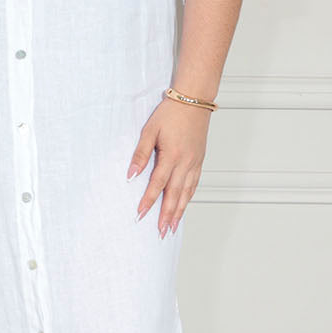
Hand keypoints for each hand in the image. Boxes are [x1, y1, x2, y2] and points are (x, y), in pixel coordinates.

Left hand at [127, 97, 209, 236]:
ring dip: (179, 211)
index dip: (148, 201)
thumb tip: (131, 174)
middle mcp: (186, 163)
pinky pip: (194, 183)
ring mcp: (195, 162)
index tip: (140, 215)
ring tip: (172, 226)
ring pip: (187, 192)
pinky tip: (184, 205)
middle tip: (161, 232)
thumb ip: (140, 154)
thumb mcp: (150, 130)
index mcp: (171, 156)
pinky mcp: (200, 160)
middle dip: (167, 215)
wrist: (194, 100)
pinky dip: (189, 197)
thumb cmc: (171, 112)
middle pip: (175, 194)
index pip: (157, 185)